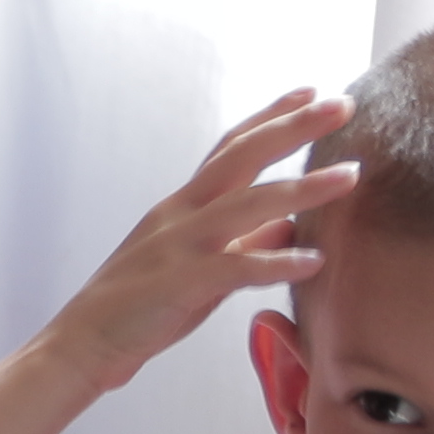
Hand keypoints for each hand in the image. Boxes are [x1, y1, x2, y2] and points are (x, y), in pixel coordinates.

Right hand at [31, 89, 352, 391]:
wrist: (84, 342)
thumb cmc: (143, 305)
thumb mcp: (199, 264)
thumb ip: (244, 241)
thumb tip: (292, 224)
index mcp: (183, 204)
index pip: (232, 146)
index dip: (272, 116)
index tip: (312, 91)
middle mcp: (181, 213)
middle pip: (242, 156)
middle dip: (294, 127)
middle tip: (342, 103)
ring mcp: (179, 245)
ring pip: (246, 204)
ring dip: (302, 189)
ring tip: (350, 175)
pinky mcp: (181, 283)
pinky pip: (236, 268)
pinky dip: (277, 262)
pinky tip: (314, 261)